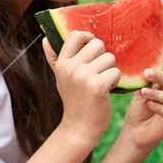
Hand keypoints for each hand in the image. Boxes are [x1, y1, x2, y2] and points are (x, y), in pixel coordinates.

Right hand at [43, 30, 119, 146]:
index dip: (89, 38)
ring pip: (110, 58)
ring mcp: (84, 76)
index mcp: (62, 63)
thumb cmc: (74, 101)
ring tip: (101, 84)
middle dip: (103, 58)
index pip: (76, 35)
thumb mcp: (61, 78)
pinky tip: (106, 91)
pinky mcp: (98, 86)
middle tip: (98, 73)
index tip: (93, 49)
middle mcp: (71, 67)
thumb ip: (54, 58)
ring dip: (110, 71)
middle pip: (98, 44)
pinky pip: (116, 72)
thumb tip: (45, 39)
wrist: (79, 127)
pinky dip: (115, 82)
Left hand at [121, 50, 162, 151]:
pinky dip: (160, 107)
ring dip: (156, 94)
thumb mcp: (141, 90)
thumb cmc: (139, 109)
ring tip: (143, 92)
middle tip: (146, 72)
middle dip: (160, 76)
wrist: (135, 131)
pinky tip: (150, 104)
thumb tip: (143, 63)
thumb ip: (145, 79)